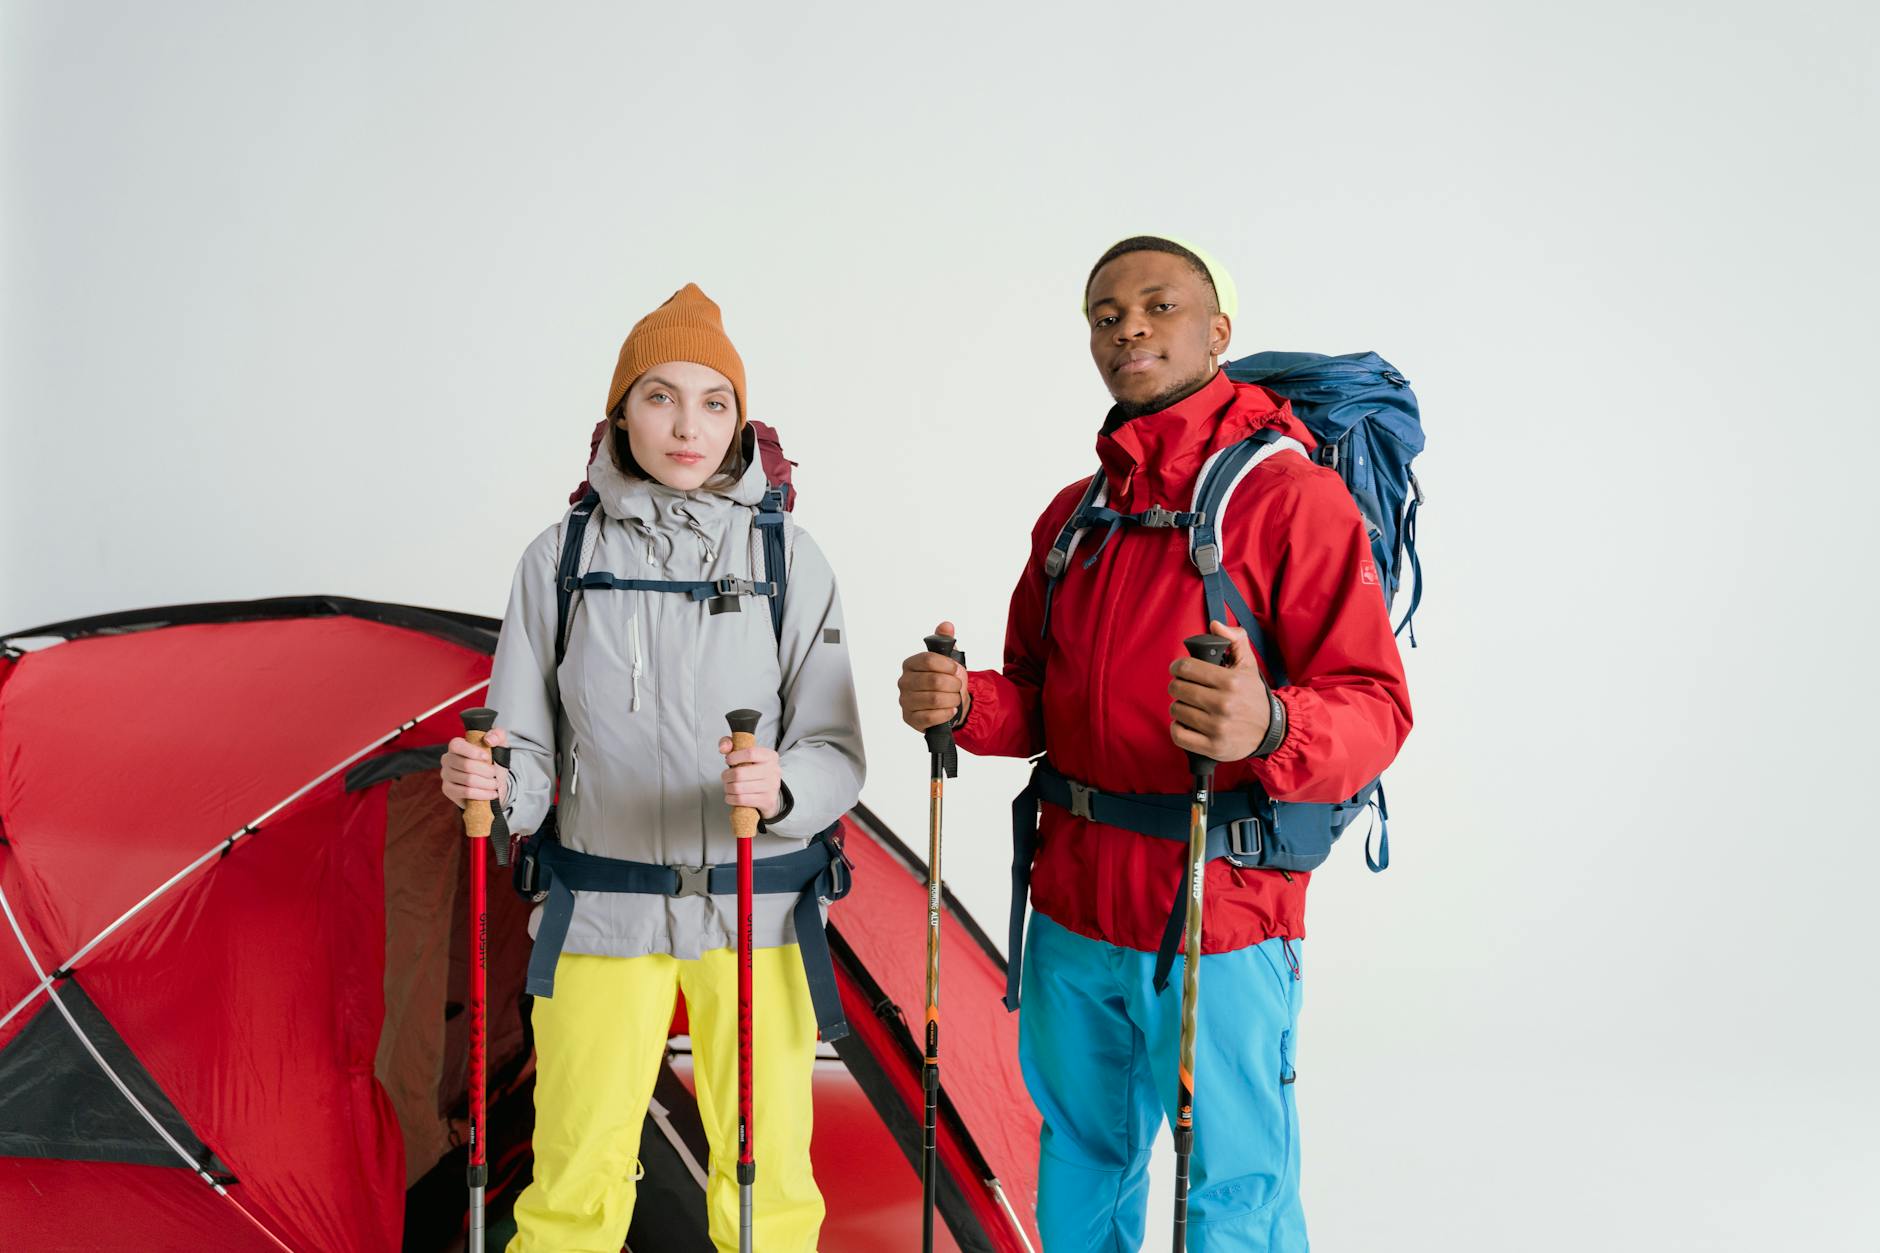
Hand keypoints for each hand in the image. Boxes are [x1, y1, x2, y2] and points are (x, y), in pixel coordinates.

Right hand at [441, 726, 510, 809]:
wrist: (493, 781)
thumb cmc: (493, 760)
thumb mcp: (499, 744)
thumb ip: (497, 735)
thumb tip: (489, 740)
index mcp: (456, 745)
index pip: (457, 745)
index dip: (472, 752)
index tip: (487, 757)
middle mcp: (447, 759)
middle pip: (466, 765)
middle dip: (486, 771)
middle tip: (496, 774)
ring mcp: (446, 775)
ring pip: (468, 780)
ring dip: (487, 783)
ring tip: (495, 784)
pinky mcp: (448, 790)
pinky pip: (466, 792)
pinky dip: (483, 793)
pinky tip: (492, 793)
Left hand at [718, 738, 783, 820]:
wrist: (770, 790)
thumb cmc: (755, 769)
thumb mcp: (746, 753)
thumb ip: (731, 744)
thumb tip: (723, 748)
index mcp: (770, 756)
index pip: (750, 753)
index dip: (734, 757)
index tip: (728, 760)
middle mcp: (773, 771)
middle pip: (740, 774)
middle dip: (726, 776)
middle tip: (725, 776)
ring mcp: (771, 787)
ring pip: (738, 788)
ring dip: (727, 788)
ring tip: (728, 786)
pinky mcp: (767, 800)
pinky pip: (741, 800)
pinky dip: (731, 798)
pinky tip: (730, 796)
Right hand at [897, 620, 970, 732]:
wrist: (951, 704)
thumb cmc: (947, 681)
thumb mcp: (949, 659)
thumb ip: (946, 641)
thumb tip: (946, 625)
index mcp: (910, 664)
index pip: (928, 660)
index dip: (947, 665)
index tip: (956, 669)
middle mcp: (904, 682)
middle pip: (933, 681)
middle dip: (953, 685)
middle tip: (957, 686)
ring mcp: (905, 701)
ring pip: (935, 700)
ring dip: (952, 699)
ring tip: (954, 698)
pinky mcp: (910, 718)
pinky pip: (931, 717)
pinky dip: (946, 713)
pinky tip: (950, 710)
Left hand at [1168, 620, 1271, 760]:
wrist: (1272, 730)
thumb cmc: (1254, 695)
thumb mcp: (1249, 664)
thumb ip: (1235, 639)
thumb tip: (1215, 625)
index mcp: (1231, 681)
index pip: (1187, 668)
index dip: (1178, 667)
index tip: (1179, 670)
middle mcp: (1224, 704)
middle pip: (1178, 689)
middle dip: (1178, 686)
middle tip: (1186, 688)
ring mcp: (1217, 727)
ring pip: (1176, 710)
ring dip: (1180, 707)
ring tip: (1191, 706)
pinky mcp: (1213, 747)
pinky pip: (1178, 735)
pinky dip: (1177, 728)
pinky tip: (1187, 723)